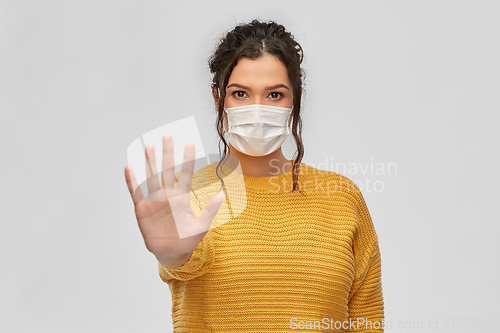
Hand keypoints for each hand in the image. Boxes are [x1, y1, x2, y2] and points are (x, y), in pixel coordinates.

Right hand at [124, 131, 224, 261]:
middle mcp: (167, 194)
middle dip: (167, 152)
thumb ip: (210, 210)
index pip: (186, 173)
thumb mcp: (202, 226)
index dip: (187, 158)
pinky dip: (132, 180)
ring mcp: (154, 200)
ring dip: (149, 161)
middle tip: (167, 134)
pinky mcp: (142, 208)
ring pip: (151, 176)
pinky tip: (129, 167)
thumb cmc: (187, 239)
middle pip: (167, 169)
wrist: (172, 252)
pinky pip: (135, 191)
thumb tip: (222, 194)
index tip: (190, 142)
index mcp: (182, 197)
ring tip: (148, 145)